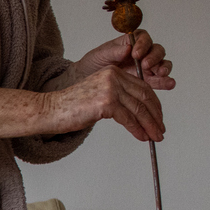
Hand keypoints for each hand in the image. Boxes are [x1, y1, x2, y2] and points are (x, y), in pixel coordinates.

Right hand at [39, 57, 165, 141]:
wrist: (49, 110)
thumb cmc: (68, 108)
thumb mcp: (97, 97)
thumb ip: (116, 99)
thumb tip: (133, 114)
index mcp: (113, 72)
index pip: (142, 87)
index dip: (154, 104)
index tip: (157, 117)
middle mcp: (114, 77)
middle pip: (144, 97)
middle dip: (155, 115)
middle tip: (160, 129)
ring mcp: (110, 89)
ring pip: (139, 109)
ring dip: (150, 125)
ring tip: (155, 136)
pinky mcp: (106, 102)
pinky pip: (129, 118)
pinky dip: (138, 129)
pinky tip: (142, 137)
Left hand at [77, 28, 174, 90]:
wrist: (88, 79)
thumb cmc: (94, 63)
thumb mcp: (100, 55)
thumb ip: (114, 52)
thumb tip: (127, 49)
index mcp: (132, 42)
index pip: (143, 38)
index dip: (143, 44)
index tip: (136, 53)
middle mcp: (143, 53)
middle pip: (156, 51)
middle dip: (154, 57)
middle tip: (146, 65)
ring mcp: (147, 67)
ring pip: (162, 64)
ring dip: (164, 68)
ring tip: (162, 74)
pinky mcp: (147, 80)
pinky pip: (159, 80)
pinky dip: (165, 81)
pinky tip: (169, 84)